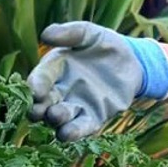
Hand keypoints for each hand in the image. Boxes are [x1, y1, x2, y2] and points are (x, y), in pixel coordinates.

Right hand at [27, 22, 167, 141]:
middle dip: (38, 108)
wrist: (132, 62)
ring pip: (59, 118)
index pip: (40, 78)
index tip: (35, 90)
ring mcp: (76, 105)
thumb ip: (70, 33)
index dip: (36, 85)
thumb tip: (45, 34)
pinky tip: (67, 134)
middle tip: (36, 111)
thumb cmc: (105, 44)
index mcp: (54, 68)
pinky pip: (80, 127)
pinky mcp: (92, 117)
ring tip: (55, 116)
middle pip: (44, 103)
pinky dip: (73, 131)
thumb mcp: (89, 33)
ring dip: (55, 120)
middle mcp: (60, 90)